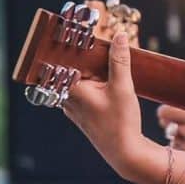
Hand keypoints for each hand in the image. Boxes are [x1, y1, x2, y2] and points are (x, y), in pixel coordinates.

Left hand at [62, 31, 148, 180]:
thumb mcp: (123, 88)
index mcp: (71, 90)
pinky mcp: (83, 112)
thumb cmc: (121, 123)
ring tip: (101, 54)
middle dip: (78, 54)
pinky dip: (90, 80)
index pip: (59, 62)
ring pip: (75, 79)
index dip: (63, 45)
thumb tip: (119, 37)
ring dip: (86, 68)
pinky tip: (104, 75)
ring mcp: (74, 107)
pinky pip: (81, 89)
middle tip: (88, 38)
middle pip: (67, 68)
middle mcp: (67, 99)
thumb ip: (119, 61)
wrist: (125, 153)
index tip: (67, 30)